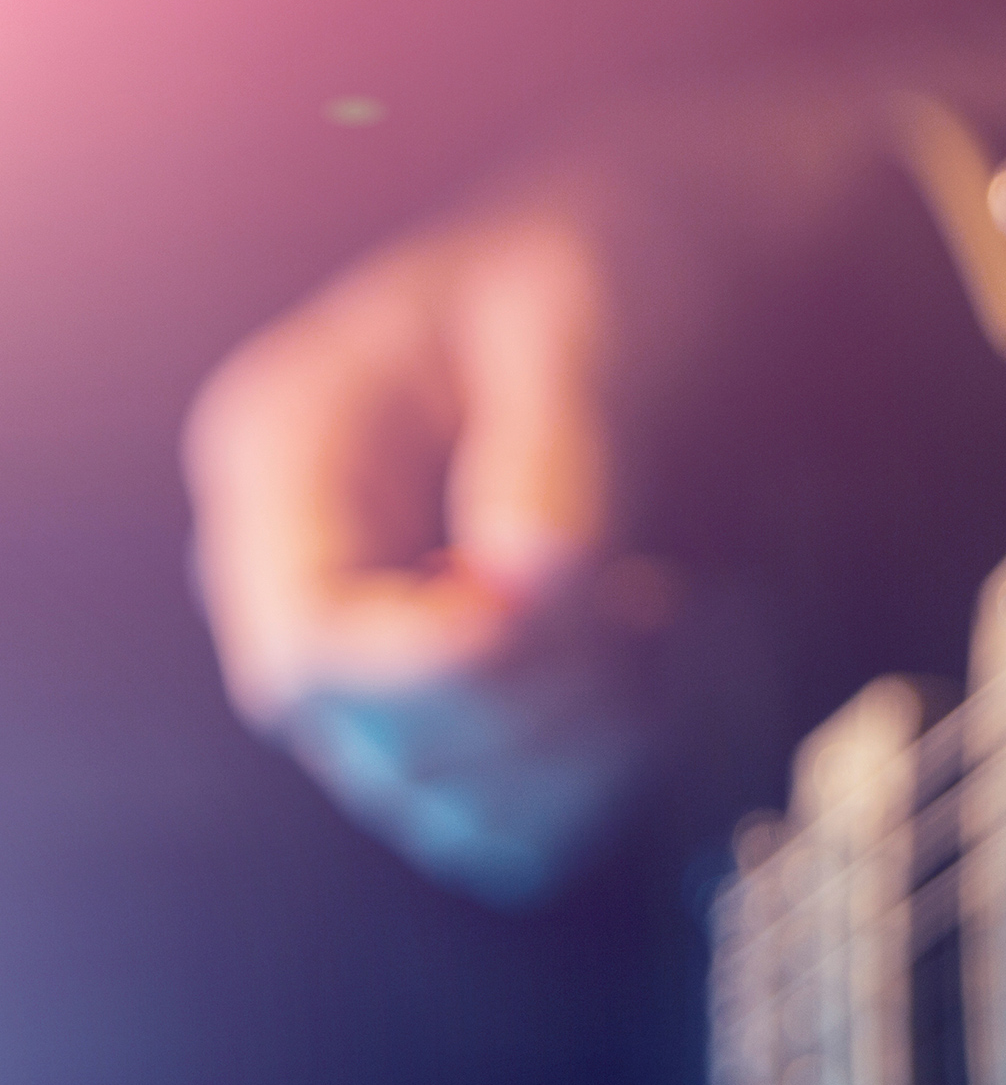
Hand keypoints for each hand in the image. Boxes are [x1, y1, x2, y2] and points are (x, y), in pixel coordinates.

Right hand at [184, 181, 676, 903]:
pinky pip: (497, 819)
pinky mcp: (441, 698)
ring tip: (642, 623)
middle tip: (637, 603)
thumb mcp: (574, 320)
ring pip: (437, 801)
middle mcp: (291, 567)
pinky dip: (589, 776)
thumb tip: (528, 579)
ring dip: (573, 745)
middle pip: (371, 741)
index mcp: (283, 452)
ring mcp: (363, 645)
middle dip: (535, 699)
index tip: (583, 612)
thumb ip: (550, 446)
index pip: (311, 648)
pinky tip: (637, 674)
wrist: (633, 266)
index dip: (450, 670)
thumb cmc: (590, 265)